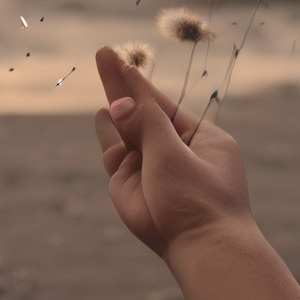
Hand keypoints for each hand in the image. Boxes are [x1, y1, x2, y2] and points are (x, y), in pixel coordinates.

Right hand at [94, 45, 253, 259]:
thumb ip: (144, 125)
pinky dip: (107, 136)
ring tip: (104, 67)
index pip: (161, 102)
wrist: (196, 246)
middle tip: (103, 53)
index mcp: (197, 137)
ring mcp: (148, 165)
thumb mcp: (173, 151)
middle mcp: (171, 148)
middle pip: (138, 110)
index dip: (137, 81)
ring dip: (113, 104)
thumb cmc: (197, 195)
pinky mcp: (127, 182)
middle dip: (120, 83)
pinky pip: (113, 153)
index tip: (119, 58)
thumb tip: (117, 103)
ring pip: (123, 130)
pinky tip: (102, 116)